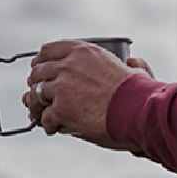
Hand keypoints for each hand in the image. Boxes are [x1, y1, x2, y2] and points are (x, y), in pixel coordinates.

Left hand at [24, 40, 151, 147]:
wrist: (138, 111)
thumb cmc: (141, 94)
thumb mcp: (136, 70)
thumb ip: (132, 64)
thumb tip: (133, 60)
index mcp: (84, 52)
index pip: (49, 50)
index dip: (40, 60)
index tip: (39, 67)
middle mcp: (69, 65)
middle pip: (39, 72)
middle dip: (35, 83)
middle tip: (37, 93)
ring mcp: (63, 87)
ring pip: (36, 94)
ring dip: (36, 105)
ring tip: (39, 114)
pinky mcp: (62, 108)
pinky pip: (46, 116)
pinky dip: (47, 123)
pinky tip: (52, 128)